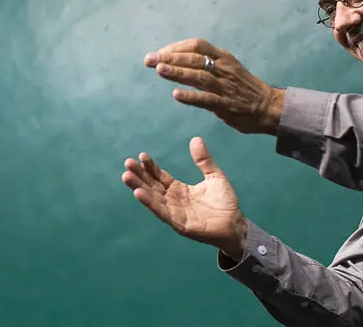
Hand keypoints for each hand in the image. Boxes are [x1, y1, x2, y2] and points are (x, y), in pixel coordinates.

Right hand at [121, 137, 247, 259]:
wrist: (236, 223)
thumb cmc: (225, 202)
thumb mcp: (214, 176)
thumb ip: (203, 160)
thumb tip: (196, 139)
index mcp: (179, 189)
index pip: (160, 176)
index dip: (151, 167)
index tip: (142, 155)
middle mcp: (173, 201)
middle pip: (152, 186)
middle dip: (139, 175)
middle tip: (127, 163)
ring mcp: (175, 212)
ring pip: (153, 198)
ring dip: (139, 187)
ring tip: (126, 176)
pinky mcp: (179, 223)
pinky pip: (162, 212)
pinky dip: (150, 203)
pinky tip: (139, 193)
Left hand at [144, 38, 285, 134]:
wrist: (270, 107)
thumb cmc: (244, 89)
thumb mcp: (228, 68)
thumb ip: (207, 65)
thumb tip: (179, 61)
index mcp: (223, 58)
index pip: (196, 45)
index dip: (176, 47)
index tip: (158, 53)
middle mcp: (224, 69)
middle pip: (194, 58)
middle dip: (169, 57)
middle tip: (148, 60)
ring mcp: (226, 87)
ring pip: (199, 76)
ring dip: (177, 73)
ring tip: (159, 70)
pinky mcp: (227, 106)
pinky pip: (207, 100)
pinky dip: (190, 97)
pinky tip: (176, 96)